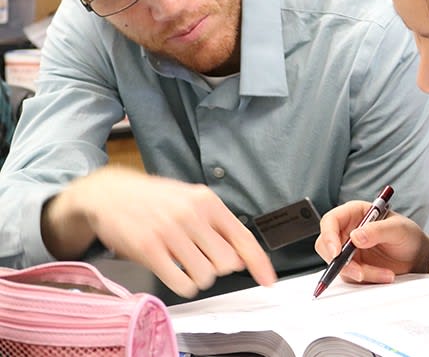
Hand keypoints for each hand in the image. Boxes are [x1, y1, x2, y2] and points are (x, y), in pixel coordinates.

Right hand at [41, 165, 276, 296]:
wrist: (109, 193)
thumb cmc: (154, 199)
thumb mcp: (190, 200)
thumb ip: (216, 225)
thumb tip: (241, 257)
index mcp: (207, 201)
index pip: (243, 237)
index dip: (259, 262)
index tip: (268, 279)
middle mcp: (192, 215)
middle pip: (227, 262)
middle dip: (219, 267)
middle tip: (203, 259)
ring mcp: (170, 231)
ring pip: (206, 275)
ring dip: (200, 278)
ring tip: (186, 264)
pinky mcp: (150, 249)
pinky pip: (181, 283)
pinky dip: (184, 285)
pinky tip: (176, 273)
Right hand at [315, 200, 428, 283]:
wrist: (417, 256)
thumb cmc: (408, 235)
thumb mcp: (398, 229)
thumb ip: (377, 231)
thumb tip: (355, 237)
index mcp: (354, 213)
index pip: (330, 221)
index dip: (329, 236)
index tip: (337, 253)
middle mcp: (347, 230)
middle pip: (326, 245)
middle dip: (341, 262)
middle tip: (360, 271)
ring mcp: (348, 250)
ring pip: (338, 264)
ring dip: (359, 272)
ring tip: (385, 274)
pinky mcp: (353, 266)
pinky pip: (350, 275)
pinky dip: (367, 278)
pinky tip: (384, 275)